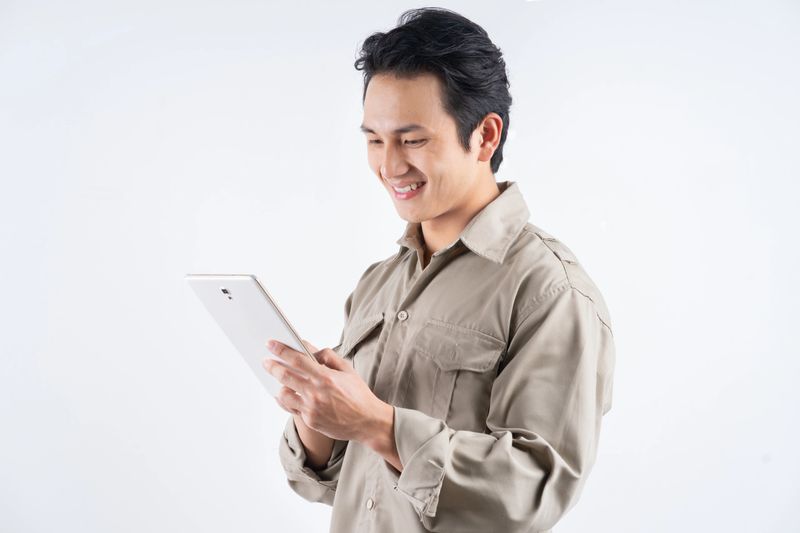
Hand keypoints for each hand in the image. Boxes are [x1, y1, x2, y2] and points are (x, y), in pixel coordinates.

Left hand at [262, 338, 388, 444]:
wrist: (367, 422)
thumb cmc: (359, 394)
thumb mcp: (347, 370)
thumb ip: (328, 357)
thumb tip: (310, 348)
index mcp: (325, 377)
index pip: (297, 360)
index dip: (281, 350)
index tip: (271, 344)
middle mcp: (316, 393)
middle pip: (285, 376)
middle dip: (272, 366)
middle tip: (266, 361)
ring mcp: (311, 408)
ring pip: (283, 394)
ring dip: (277, 385)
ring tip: (276, 379)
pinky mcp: (310, 421)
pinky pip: (290, 408)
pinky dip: (284, 400)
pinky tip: (283, 394)